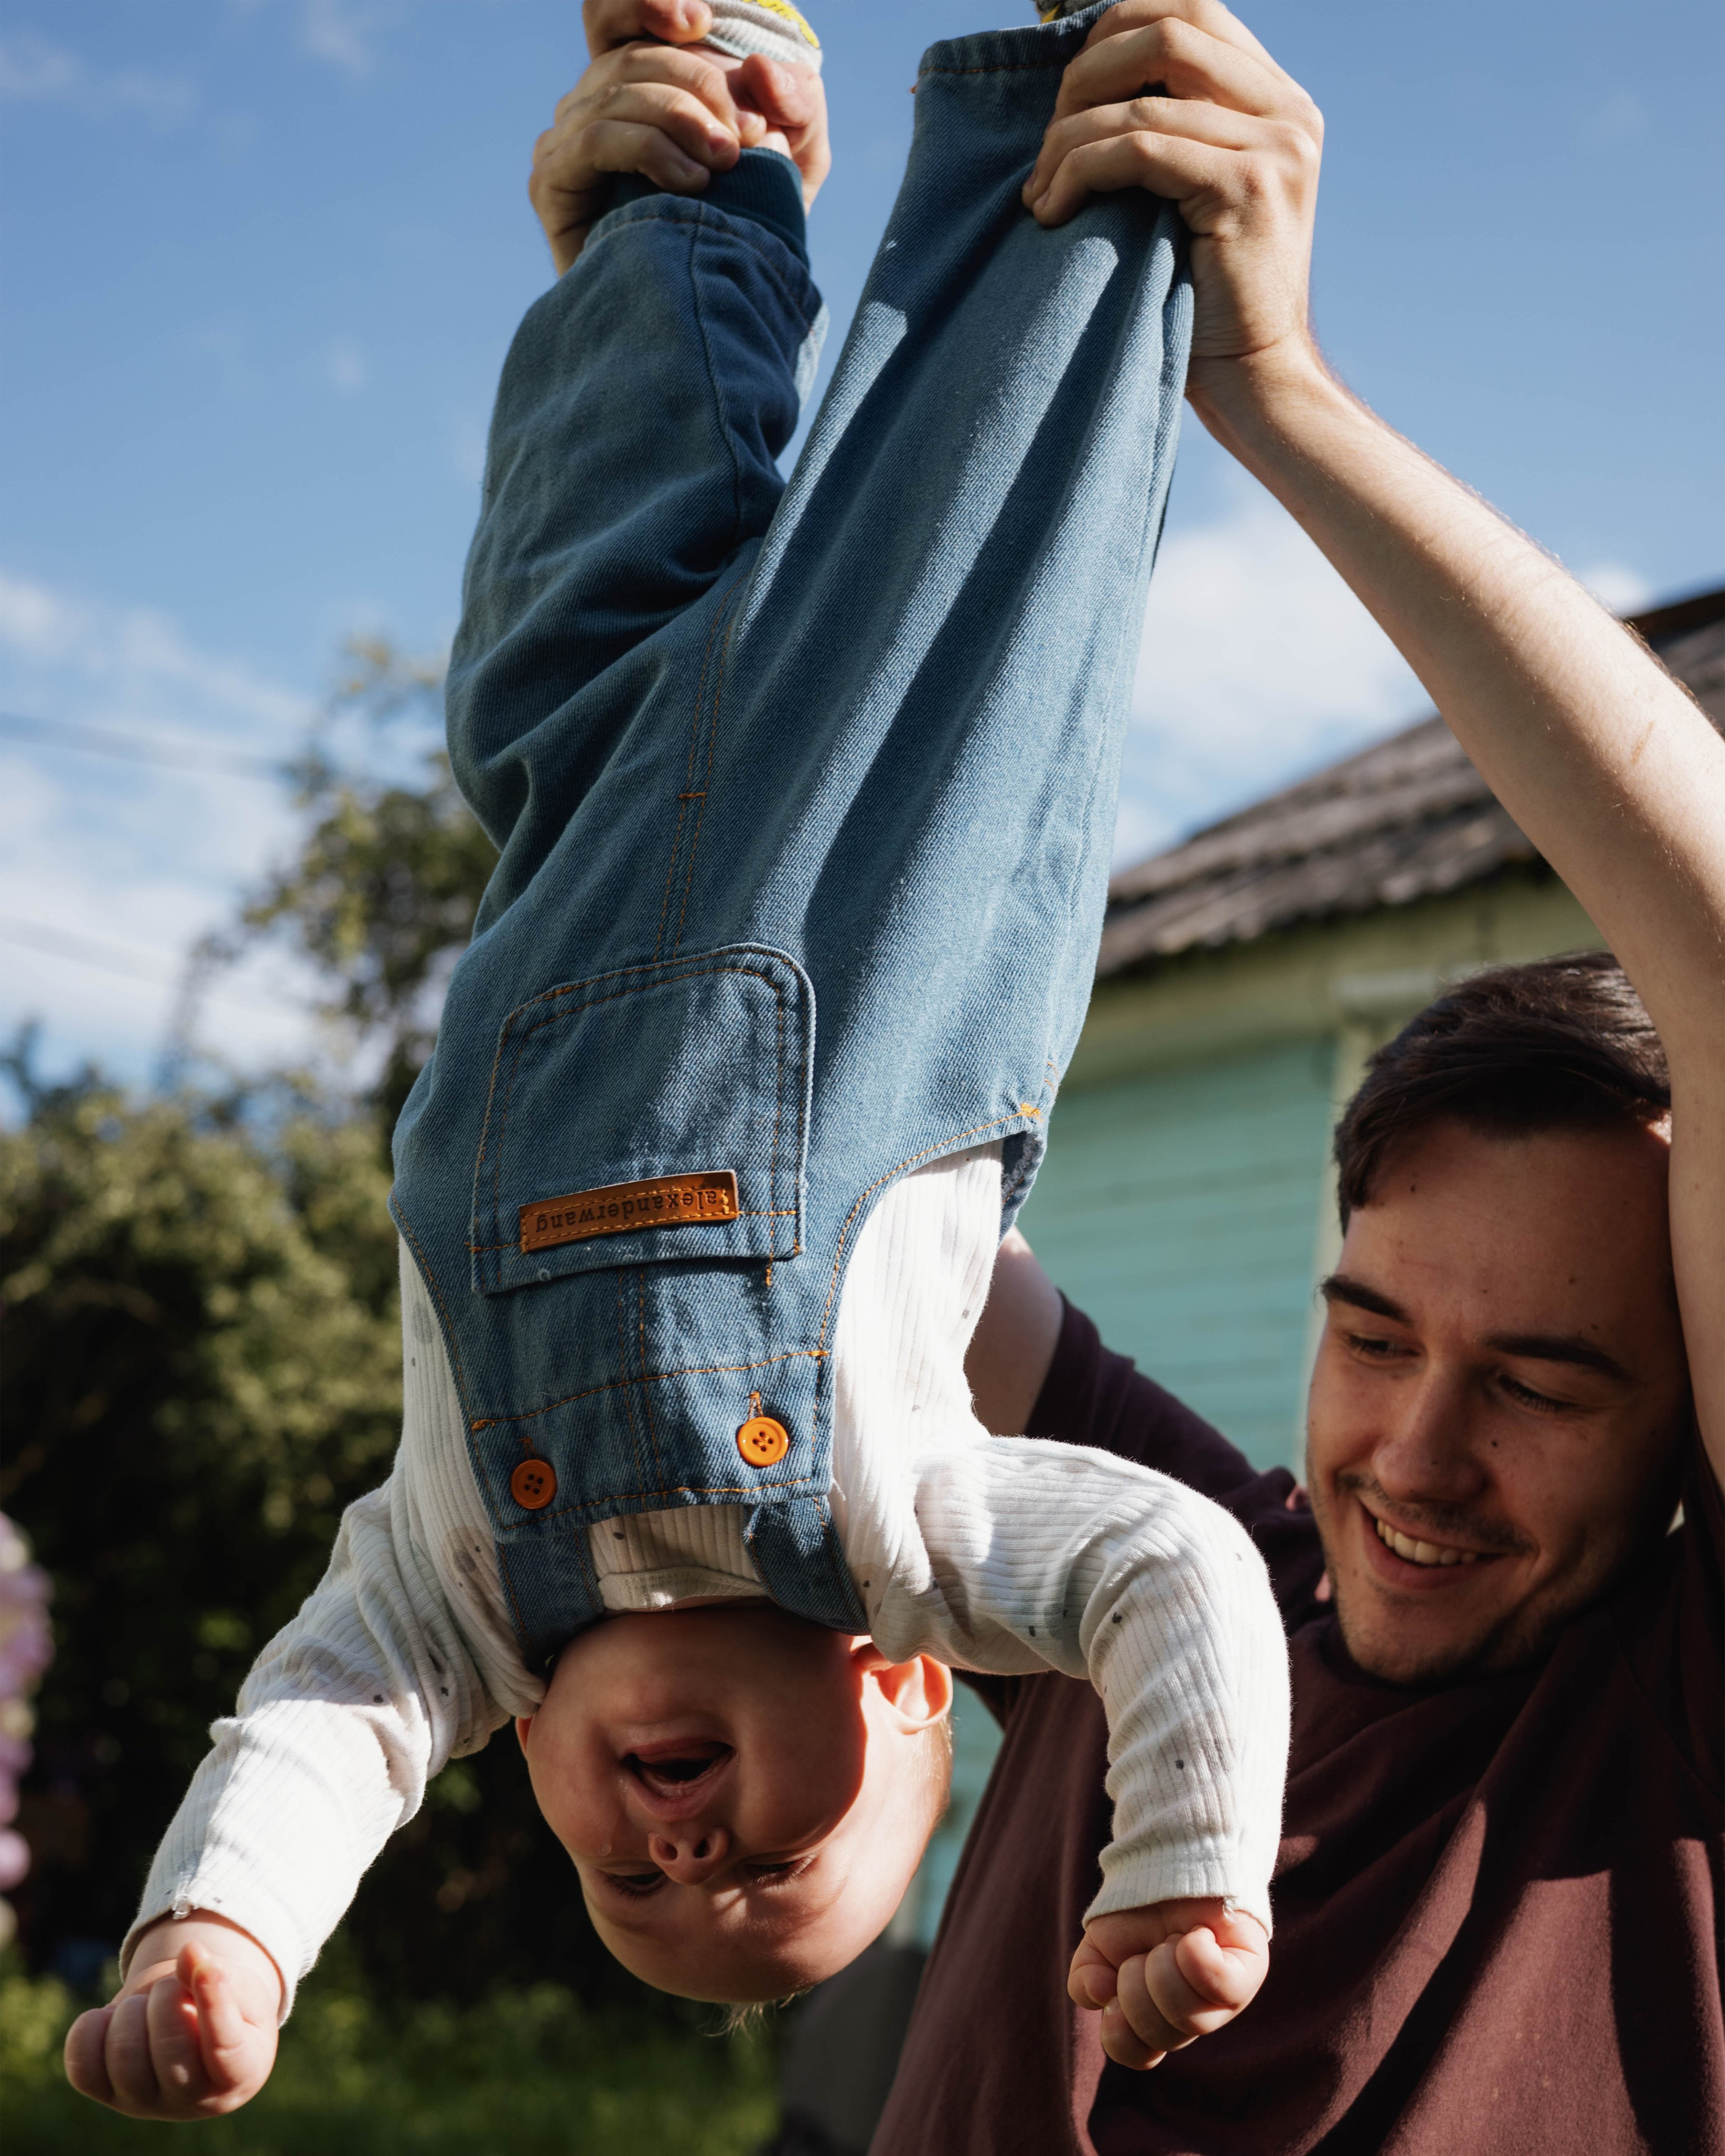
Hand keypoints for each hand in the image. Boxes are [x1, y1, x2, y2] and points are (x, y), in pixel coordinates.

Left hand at [63, 1912, 282, 2120]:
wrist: (188, 2022)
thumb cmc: (227, 2004)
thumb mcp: (240, 1986)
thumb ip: (222, 1972)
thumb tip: (190, 1952)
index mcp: (238, 2074)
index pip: (225, 2049)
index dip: (215, 2006)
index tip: (209, 1966)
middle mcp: (190, 2101)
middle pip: (168, 2050)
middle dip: (167, 1997)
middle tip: (173, 1984)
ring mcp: (143, 2103)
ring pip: (123, 2056)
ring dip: (133, 2009)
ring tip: (147, 2003)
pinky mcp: (105, 2093)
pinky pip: (82, 2066)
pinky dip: (91, 2029)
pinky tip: (114, 2018)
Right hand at [531, 0, 829, 273]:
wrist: (711, 313)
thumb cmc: (751, 230)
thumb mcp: (796, 158)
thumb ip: (796, 103)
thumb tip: (764, 70)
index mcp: (635, 80)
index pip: (613, 10)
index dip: (646, 1)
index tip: (700, 20)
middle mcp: (592, 102)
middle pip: (632, 54)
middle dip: (699, 84)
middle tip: (747, 134)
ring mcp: (565, 140)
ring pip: (618, 93)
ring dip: (682, 121)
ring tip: (728, 164)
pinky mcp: (551, 182)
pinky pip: (596, 138)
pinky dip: (649, 150)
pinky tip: (692, 184)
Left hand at [1021, 1, 1321, 401]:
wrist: (1252, 379)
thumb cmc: (1200, 300)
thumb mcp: (1188, 194)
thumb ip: (1169, 131)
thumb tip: (1083, 83)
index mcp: (1277, 101)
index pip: (1190, 11)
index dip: (1112, 30)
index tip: (1063, 95)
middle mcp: (1288, 112)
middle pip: (1169, 26)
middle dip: (1085, 75)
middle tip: (1046, 144)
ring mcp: (1276, 147)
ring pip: (1141, 100)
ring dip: (1068, 141)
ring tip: (1040, 194)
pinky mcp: (1248, 188)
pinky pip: (1140, 149)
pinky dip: (1081, 171)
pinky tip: (1053, 211)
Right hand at [1068, 1896, 1268, 2070]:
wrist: (1169, 1861)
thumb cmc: (1137, 1910)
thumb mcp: (1099, 1945)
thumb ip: (1085, 1979)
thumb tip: (1101, 1995)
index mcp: (1154, 2018)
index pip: (1134, 2053)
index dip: (1118, 2029)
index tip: (1111, 1987)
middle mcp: (1190, 2017)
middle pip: (1159, 2034)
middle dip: (1136, 1986)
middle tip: (1145, 1953)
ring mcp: (1223, 1999)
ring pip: (1188, 2014)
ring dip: (1163, 1965)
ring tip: (1171, 1939)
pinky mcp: (1248, 1971)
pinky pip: (1221, 1985)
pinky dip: (1197, 1955)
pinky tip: (1196, 1934)